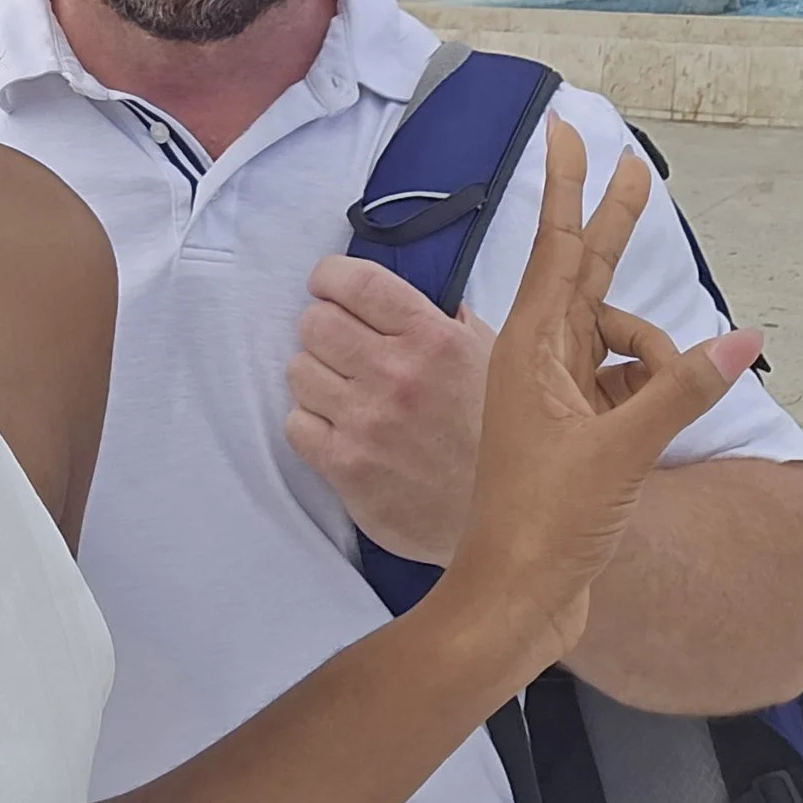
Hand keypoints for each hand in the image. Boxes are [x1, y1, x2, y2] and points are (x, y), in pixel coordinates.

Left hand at [285, 258, 494, 563]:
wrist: (507, 523)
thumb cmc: (498, 438)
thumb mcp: (494, 363)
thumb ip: (451, 323)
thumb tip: (421, 295)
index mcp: (433, 339)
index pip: (354, 282)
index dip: (329, 278)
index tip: (328, 287)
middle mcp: (396, 374)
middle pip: (314, 323)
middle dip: (323, 330)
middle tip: (342, 349)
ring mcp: (367, 422)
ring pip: (298, 371)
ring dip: (316, 379)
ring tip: (346, 395)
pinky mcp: (346, 467)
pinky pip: (295, 424)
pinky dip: (311, 425)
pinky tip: (341, 431)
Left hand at [424, 116, 762, 685]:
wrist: (518, 599)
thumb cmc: (548, 522)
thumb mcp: (622, 448)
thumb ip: (683, 388)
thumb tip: (744, 339)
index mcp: (531, 350)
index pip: (556, 247)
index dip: (567, 188)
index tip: (567, 130)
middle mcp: (537, 362)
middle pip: (583, 274)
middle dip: (610, 224)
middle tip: (633, 166)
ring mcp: (552, 396)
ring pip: (615, 343)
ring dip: (654, 361)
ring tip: (653, 419)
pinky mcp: (571, 432)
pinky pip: (623, 387)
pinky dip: (652, 392)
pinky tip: (664, 428)